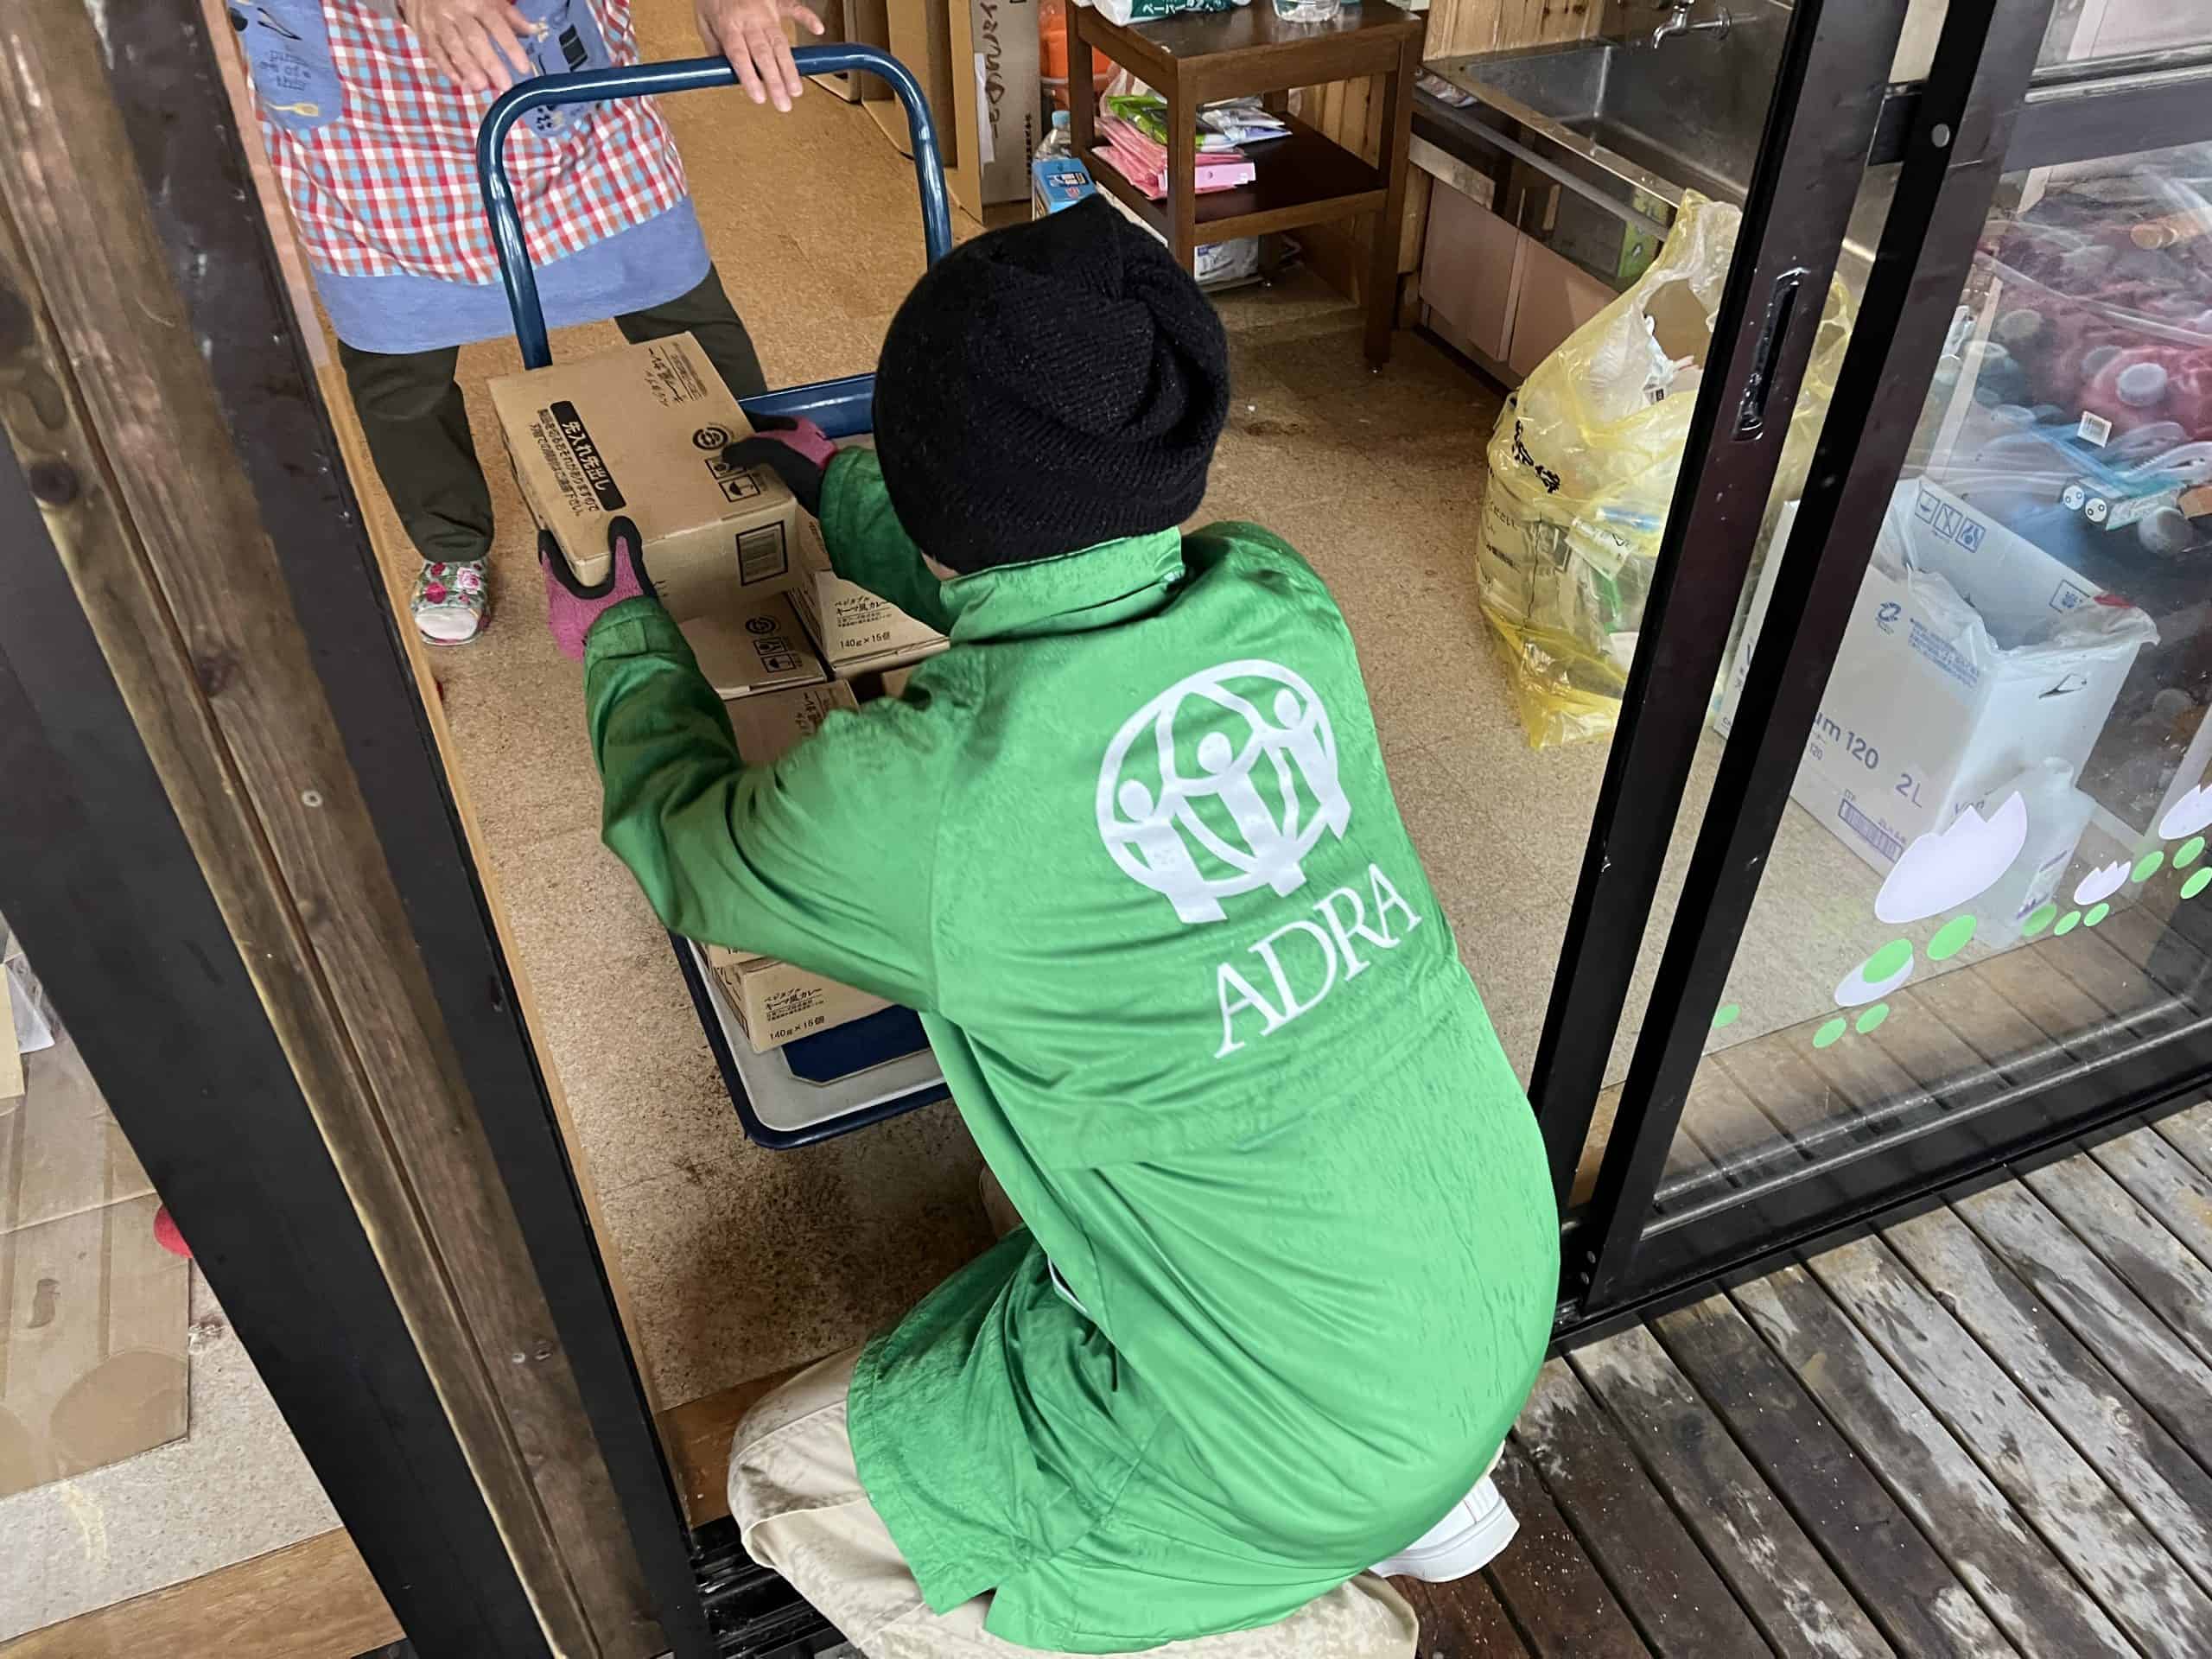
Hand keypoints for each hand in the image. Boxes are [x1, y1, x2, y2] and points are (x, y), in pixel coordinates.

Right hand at [400, 0, 535, 94]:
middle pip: (474, 38)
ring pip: (452, 45)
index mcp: (476, 2)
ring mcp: (438, 21)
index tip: (524, 68)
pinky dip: (446, 67)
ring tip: (481, 87)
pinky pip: (434, 50)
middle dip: (489, 62)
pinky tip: (459, 82)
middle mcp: (456, 11)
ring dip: (467, 67)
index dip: (510, 47)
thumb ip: (508, 15)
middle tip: (504, 85)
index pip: (496, 24)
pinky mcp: (424, 32)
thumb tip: (532, 30)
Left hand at [543, 518, 652, 659]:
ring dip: (576, 601)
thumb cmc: (627, 622)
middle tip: (570, 564)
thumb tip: (621, 525)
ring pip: (568, 613)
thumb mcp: (628, 581)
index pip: (550, 569)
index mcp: (563, 601)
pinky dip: (587, 620)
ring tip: (587, 592)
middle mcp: (560, 623)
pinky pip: (581, 631)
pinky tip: (599, 617)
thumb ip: (624, 551)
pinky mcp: (584, 654)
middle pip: (558, 591)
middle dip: (564, 577)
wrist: (637, 661)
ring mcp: (570, 641)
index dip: (550, 552)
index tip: (545, 539)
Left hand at [695, 0, 823, 112]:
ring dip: (789, 67)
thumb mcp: (703, 21)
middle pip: (763, 53)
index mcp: (728, 25)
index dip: (750, 77)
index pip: (739, 55)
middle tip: (783, 104)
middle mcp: (749, 19)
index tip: (759, 97)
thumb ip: (714, 47)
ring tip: (796, 90)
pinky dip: (807, 17)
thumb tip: (724, 73)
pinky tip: (818, 29)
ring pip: (780, 42)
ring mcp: (765, 11)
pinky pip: (794, 8)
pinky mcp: (776, 1)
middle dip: (775, 80)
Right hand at [722, 416, 834, 515]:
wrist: (836, 493)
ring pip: (764, 460)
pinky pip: (772, 478)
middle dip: (738, 447)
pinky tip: (745, 489)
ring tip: (724, 472)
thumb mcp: (775, 450)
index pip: (756, 419)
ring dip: (747, 466)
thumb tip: (726, 454)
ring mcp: (798, 462)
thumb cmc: (809, 465)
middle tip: (715, 454)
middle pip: (759, 441)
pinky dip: (759, 481)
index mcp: (791, 425)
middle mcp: (795, 441)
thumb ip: (749, 449)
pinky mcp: (799, 482)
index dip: (736, 421)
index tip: (714, 427)